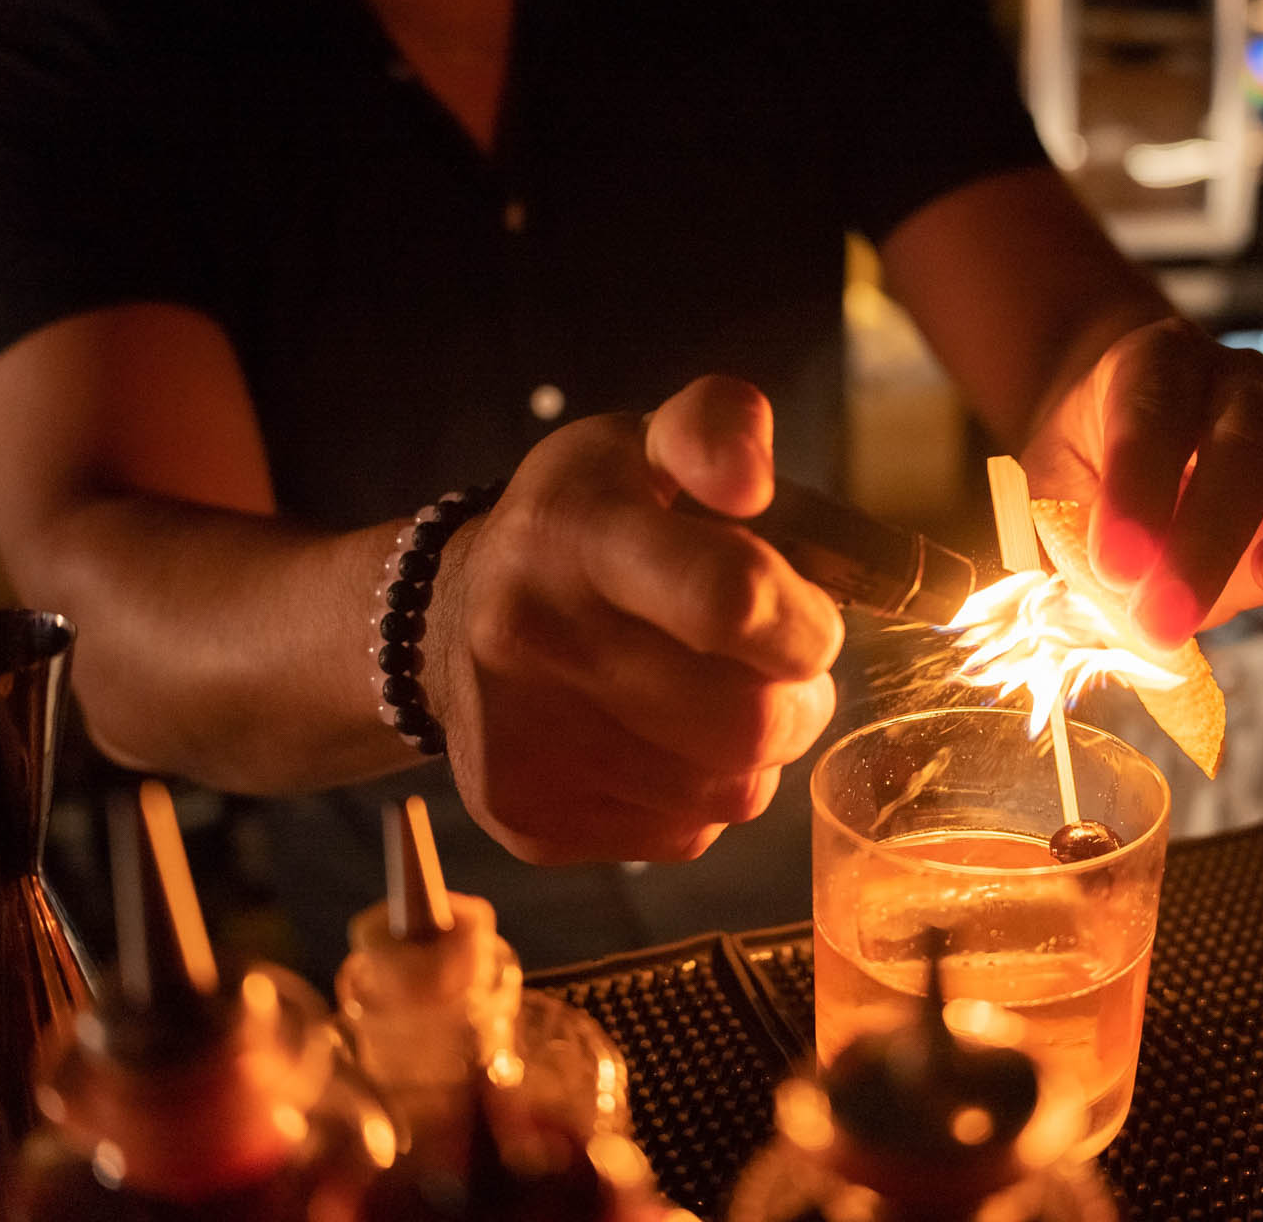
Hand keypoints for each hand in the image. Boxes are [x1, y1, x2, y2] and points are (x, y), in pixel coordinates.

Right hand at [422, 376, 843, 862]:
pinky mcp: (529, 820)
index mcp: (574, 533)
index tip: (809, 618)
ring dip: (755, 747)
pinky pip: (687, 834)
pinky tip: (665, 739)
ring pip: (733, 790)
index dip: (805, 623)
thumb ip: (720, 429)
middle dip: (797, 695)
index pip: (728, 600)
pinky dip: (701, 792)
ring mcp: (525, 742)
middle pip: (751, 722)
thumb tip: (750, 480)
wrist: (453, 621)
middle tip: (777, 663)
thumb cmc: (588, 524)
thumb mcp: (646, 442)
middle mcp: (532, 640)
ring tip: (717, 693)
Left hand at [1022, 318, 1262, 649]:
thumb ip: (1066, 554)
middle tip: (1164, 619)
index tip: (1116, 566)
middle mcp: (1238, 380)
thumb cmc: (1088, 479)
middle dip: (1209, 536)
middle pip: (1250, 433)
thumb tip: (1086, 623)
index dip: (1138, 486)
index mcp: (1151, 368)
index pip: (1153, 407)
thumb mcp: (1051, 505)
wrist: (1127, 449)